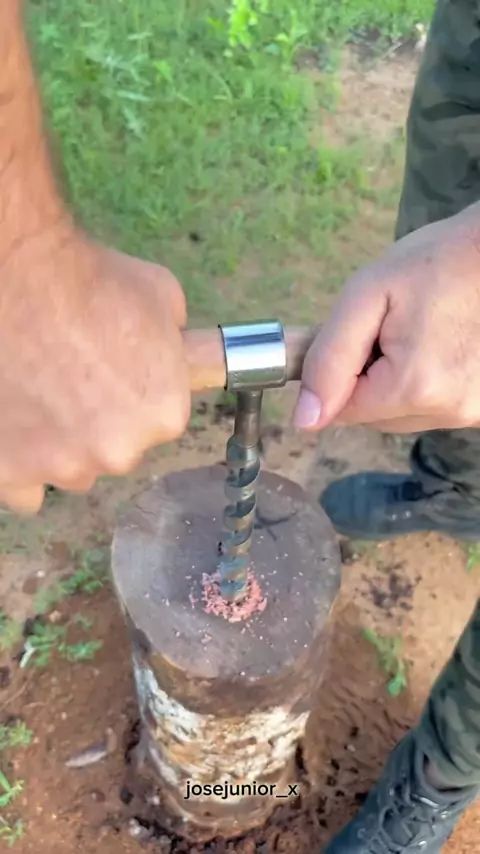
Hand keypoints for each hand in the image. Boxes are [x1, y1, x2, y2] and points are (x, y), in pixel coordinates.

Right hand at [0, 225, 189, 512]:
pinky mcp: (7, 470)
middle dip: (98, 422)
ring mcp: (60, 466)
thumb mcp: (163, 299)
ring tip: (38, 395)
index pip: (159, 420)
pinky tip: (16, 431)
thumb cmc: (91, 280)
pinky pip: (22, 490)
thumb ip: (178, 347)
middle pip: (114, 450)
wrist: (18, 275)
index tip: (115, 368)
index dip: (136, 392)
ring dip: (58, 445)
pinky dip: (19, 466)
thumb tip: (178, 355)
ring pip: (68, 469)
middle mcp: (119, 452)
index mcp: (165, 416)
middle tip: (71, 377)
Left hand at [293, 202, 479, 434]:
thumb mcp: (367, 295)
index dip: (342, 373)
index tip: (365, 334)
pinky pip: (435, 408)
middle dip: (370, 379)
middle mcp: (449, 412)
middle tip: (394, 328)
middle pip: (375, 418)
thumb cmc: (437, 262)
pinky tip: (442, 346)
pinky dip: (428, 384)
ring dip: (399, 383)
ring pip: (404, 415)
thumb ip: (329, 359)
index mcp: (414, 387)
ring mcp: (474, 413)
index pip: (344, 412)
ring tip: (423, 334)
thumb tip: (305, 419)